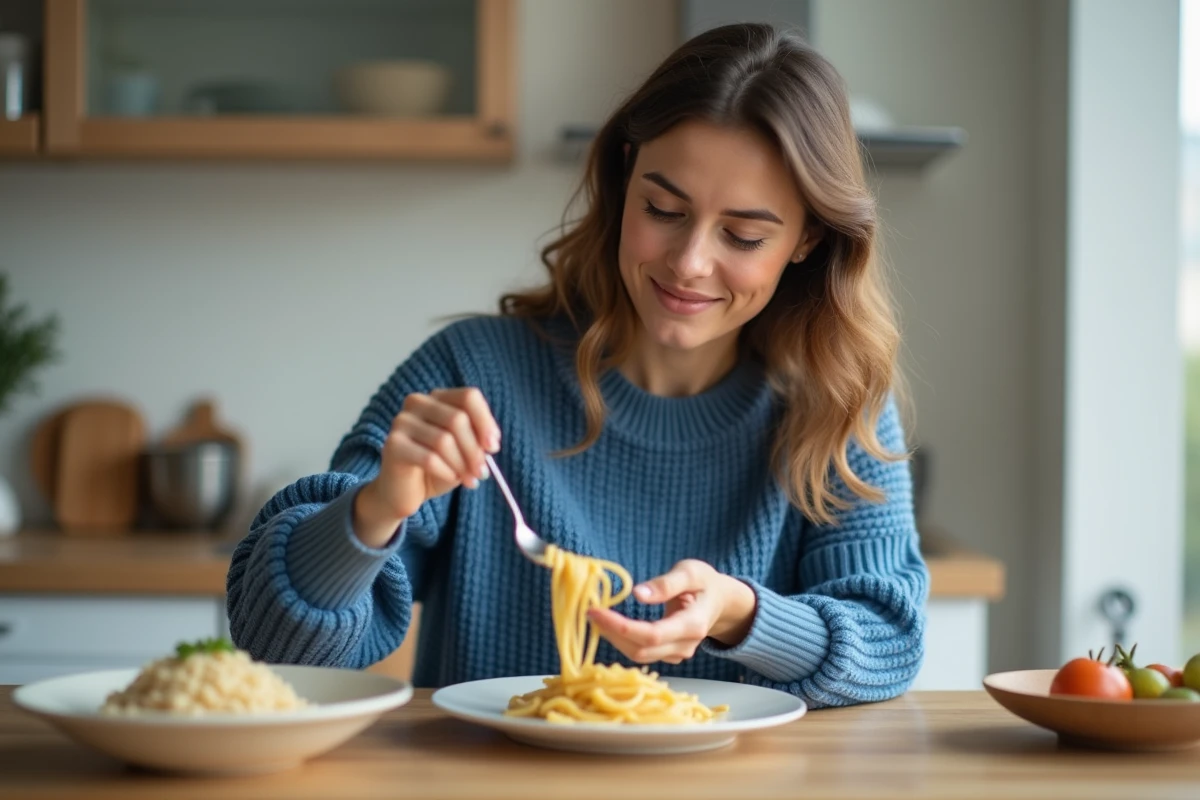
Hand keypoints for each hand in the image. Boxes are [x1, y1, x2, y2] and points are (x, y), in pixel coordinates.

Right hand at [354, 387, 499, 547]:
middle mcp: (417, 403)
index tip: (493, 446)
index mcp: (437, 397)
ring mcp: (402, 422)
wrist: (403, 491)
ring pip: (444, 440)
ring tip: (470, 480)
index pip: (468, 397)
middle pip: (457, 419)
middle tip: (482, 472)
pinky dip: (446, 471)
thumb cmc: (436, 468)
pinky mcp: (393, 445)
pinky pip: (428, 458)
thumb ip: (476, 441)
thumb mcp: (463, 451)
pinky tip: (450, 478)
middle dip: (475, 449)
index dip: (485, 421)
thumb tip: (490, 444)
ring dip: (462, 464)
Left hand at [587, 559, 757, 664]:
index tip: (596, 612)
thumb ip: (666, 583)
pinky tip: (611, 625)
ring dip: (615, 638)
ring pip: (639, 655)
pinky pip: (642, 654)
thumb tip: (638, 594)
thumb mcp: (691, 572)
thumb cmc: (705, 583)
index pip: (651, 635)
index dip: (620, 627)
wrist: (722, 602)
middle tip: (590, 612)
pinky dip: (623, 641)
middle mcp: (686, 646)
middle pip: (641, 650)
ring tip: (597, 617)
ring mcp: (678, 654)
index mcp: (693, 625)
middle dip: (612, 633)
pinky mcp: (670, 656)